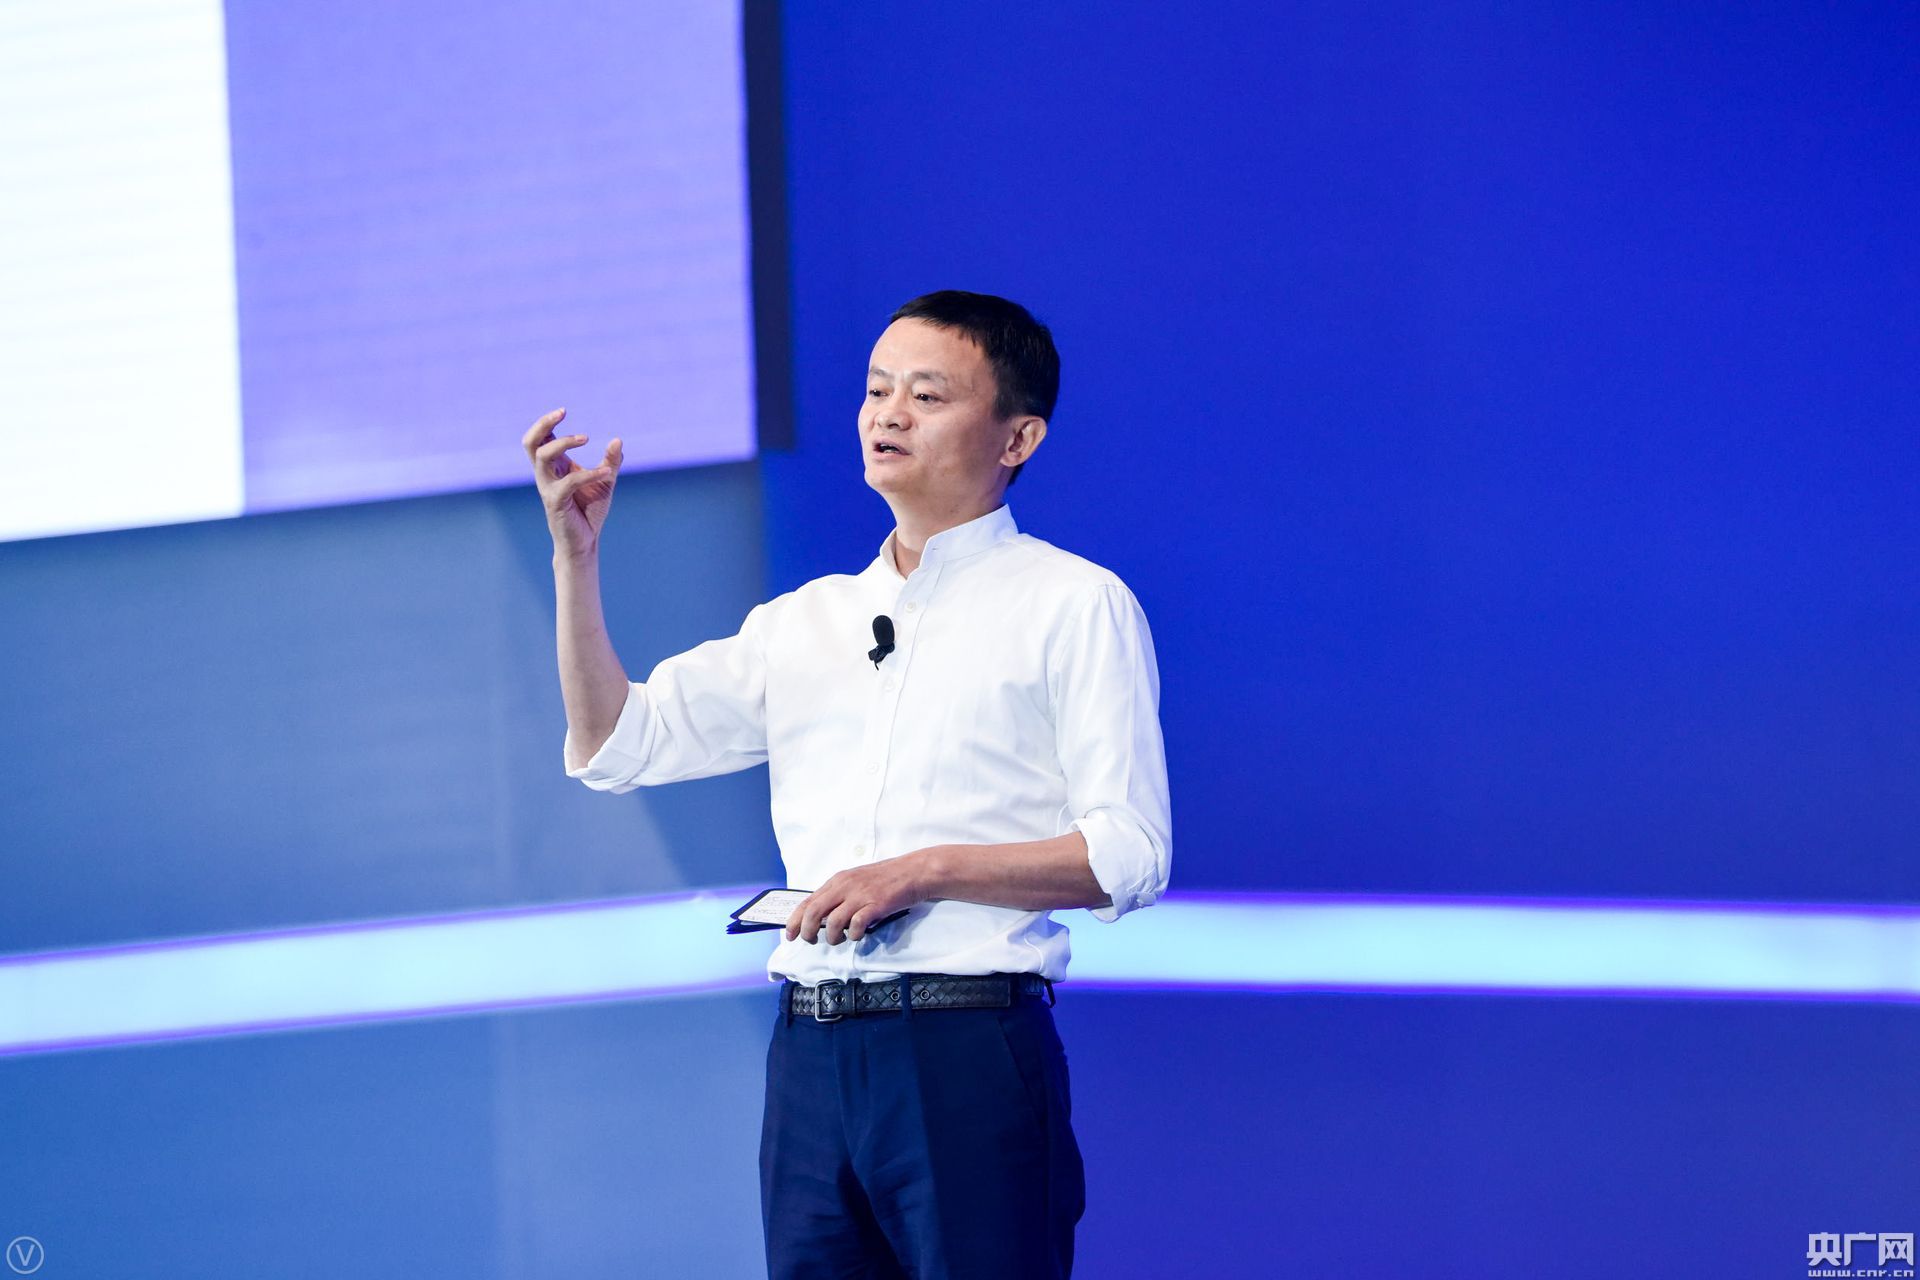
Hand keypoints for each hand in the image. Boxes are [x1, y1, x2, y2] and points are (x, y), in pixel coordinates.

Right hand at [523, 408, 622, 559]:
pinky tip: (608, 473)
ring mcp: (548, 487)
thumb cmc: (590, 511)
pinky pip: (569, 482)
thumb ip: (611, 462)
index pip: (541, 438)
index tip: (563, 411)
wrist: (585, 542)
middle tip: (562, 413)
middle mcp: (547, 474)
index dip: (547, 422)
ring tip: (587, 438)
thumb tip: (617, 440)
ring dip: (564, 442)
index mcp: (555, 467)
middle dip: (543, 424)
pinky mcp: (556, 502)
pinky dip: (589, 474)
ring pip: (543, 456)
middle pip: (531, 442)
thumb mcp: (605, 481)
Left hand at [785, 852, 933, 944]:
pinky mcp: (876, 905)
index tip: (790, 933)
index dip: (794, 920)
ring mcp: (860, 895)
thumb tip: (822, 917)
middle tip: (811, 941)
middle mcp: (845, 886)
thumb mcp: (856, 881)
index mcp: (838, 880)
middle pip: (814, 912)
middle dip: (807, 931)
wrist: (913, 872)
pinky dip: (854, 935)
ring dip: (832, 937)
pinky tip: (858, 935)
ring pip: (833, 922)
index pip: (808, 901)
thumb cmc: (886, 878)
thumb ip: (839, 896)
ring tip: (838, 940)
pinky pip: (857, 925)